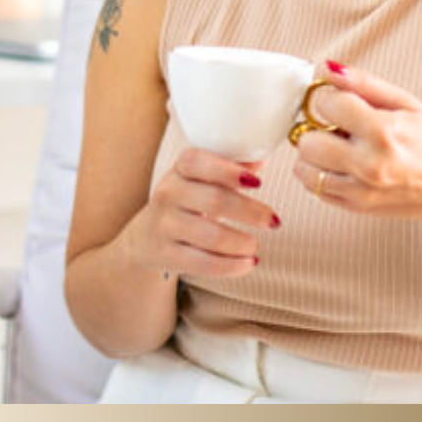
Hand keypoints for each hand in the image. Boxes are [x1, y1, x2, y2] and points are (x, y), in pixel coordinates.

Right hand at [131, 147, 279, 278]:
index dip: (228, 171)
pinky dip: (231, 266)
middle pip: (215, 200)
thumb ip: (232, 166)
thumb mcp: (203, 178)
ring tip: (255, 246)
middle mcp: (168, 194)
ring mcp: (165, 225)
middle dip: (251, 212)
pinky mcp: (165, 255)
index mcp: (180, 168)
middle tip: (273, 221)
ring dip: (242, 243)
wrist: (147, 236)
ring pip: (212, 236)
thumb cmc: (187, 200)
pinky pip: (204, 263)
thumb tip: (261, 155)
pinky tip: (248, 263)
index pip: (198, 162)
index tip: (257, 183)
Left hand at [292, 61, 421, 243]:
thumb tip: (324, 68)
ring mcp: (359, 190)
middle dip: (317, 127)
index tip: (341, 101)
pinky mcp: (353, 207)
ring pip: (303, 167)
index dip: (329, 97)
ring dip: (314, 153)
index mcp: (383, 132)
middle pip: (307, 140)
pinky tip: (341, 164)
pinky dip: (319, 173)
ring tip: (338, 146)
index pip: (326, 104)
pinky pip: (313, 187)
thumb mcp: (405, 102)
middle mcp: (368, 164)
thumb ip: (362, 83)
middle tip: (337, 126)